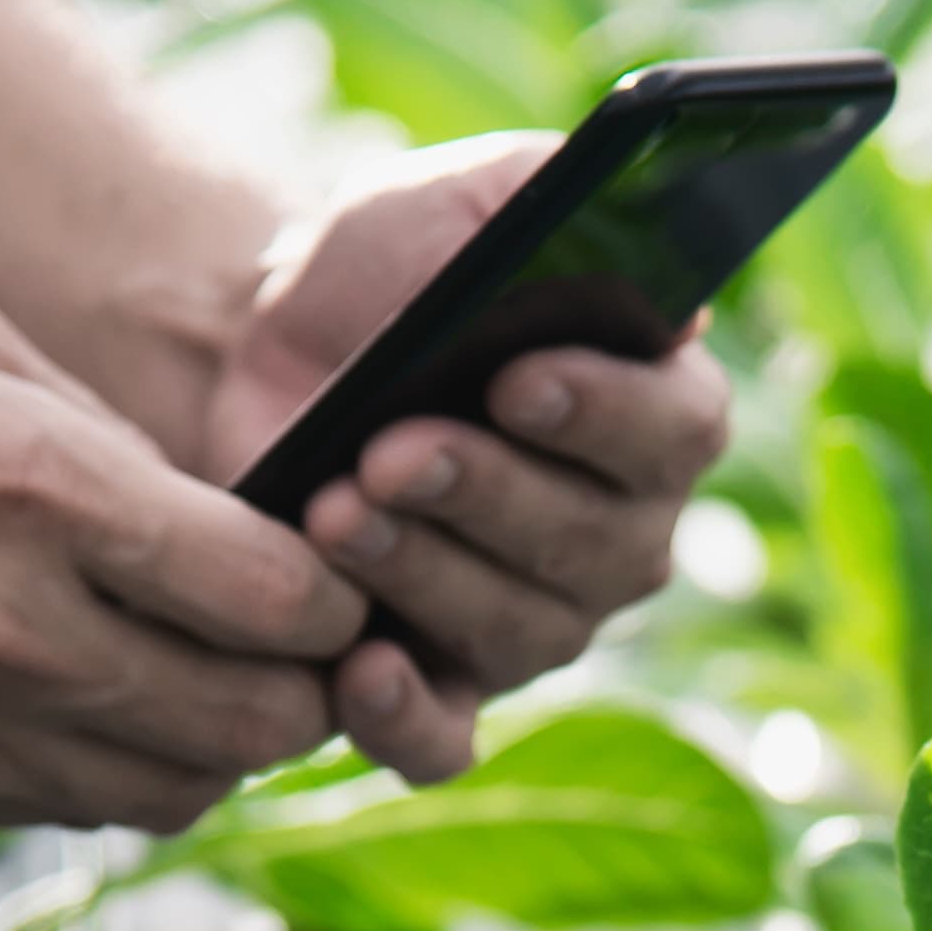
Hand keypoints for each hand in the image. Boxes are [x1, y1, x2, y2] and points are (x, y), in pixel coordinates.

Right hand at [0, 287, 367, 830]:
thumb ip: (113, 446)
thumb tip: (227, 528)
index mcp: (36, 494)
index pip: (274, 598)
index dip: (333, 595)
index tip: (329, 570)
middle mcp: (6, 634)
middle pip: (251, 722)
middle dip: (302, 687)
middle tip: (296, 642)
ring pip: (172, 790)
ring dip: (214, 743)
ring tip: (199, 674)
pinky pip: (69, 809)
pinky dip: (114, 769)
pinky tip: (92, 702)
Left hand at [206, 135, 736, 780]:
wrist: (257, 359)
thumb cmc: (382, 276)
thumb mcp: (456, 201)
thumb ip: (539, 187)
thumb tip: (616, 211)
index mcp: (655, 415)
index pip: (674, 430)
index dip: (603, 414)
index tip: (519, 379)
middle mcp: (620, 536)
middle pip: (593, 545)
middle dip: (486, 496)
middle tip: (390, 450)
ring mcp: (537, 625)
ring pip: (515, 631)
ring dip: (422, 573)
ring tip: (333, 508)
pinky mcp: (442, 691)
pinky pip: (445, 742)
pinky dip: (407, 720)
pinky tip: (358, 670)